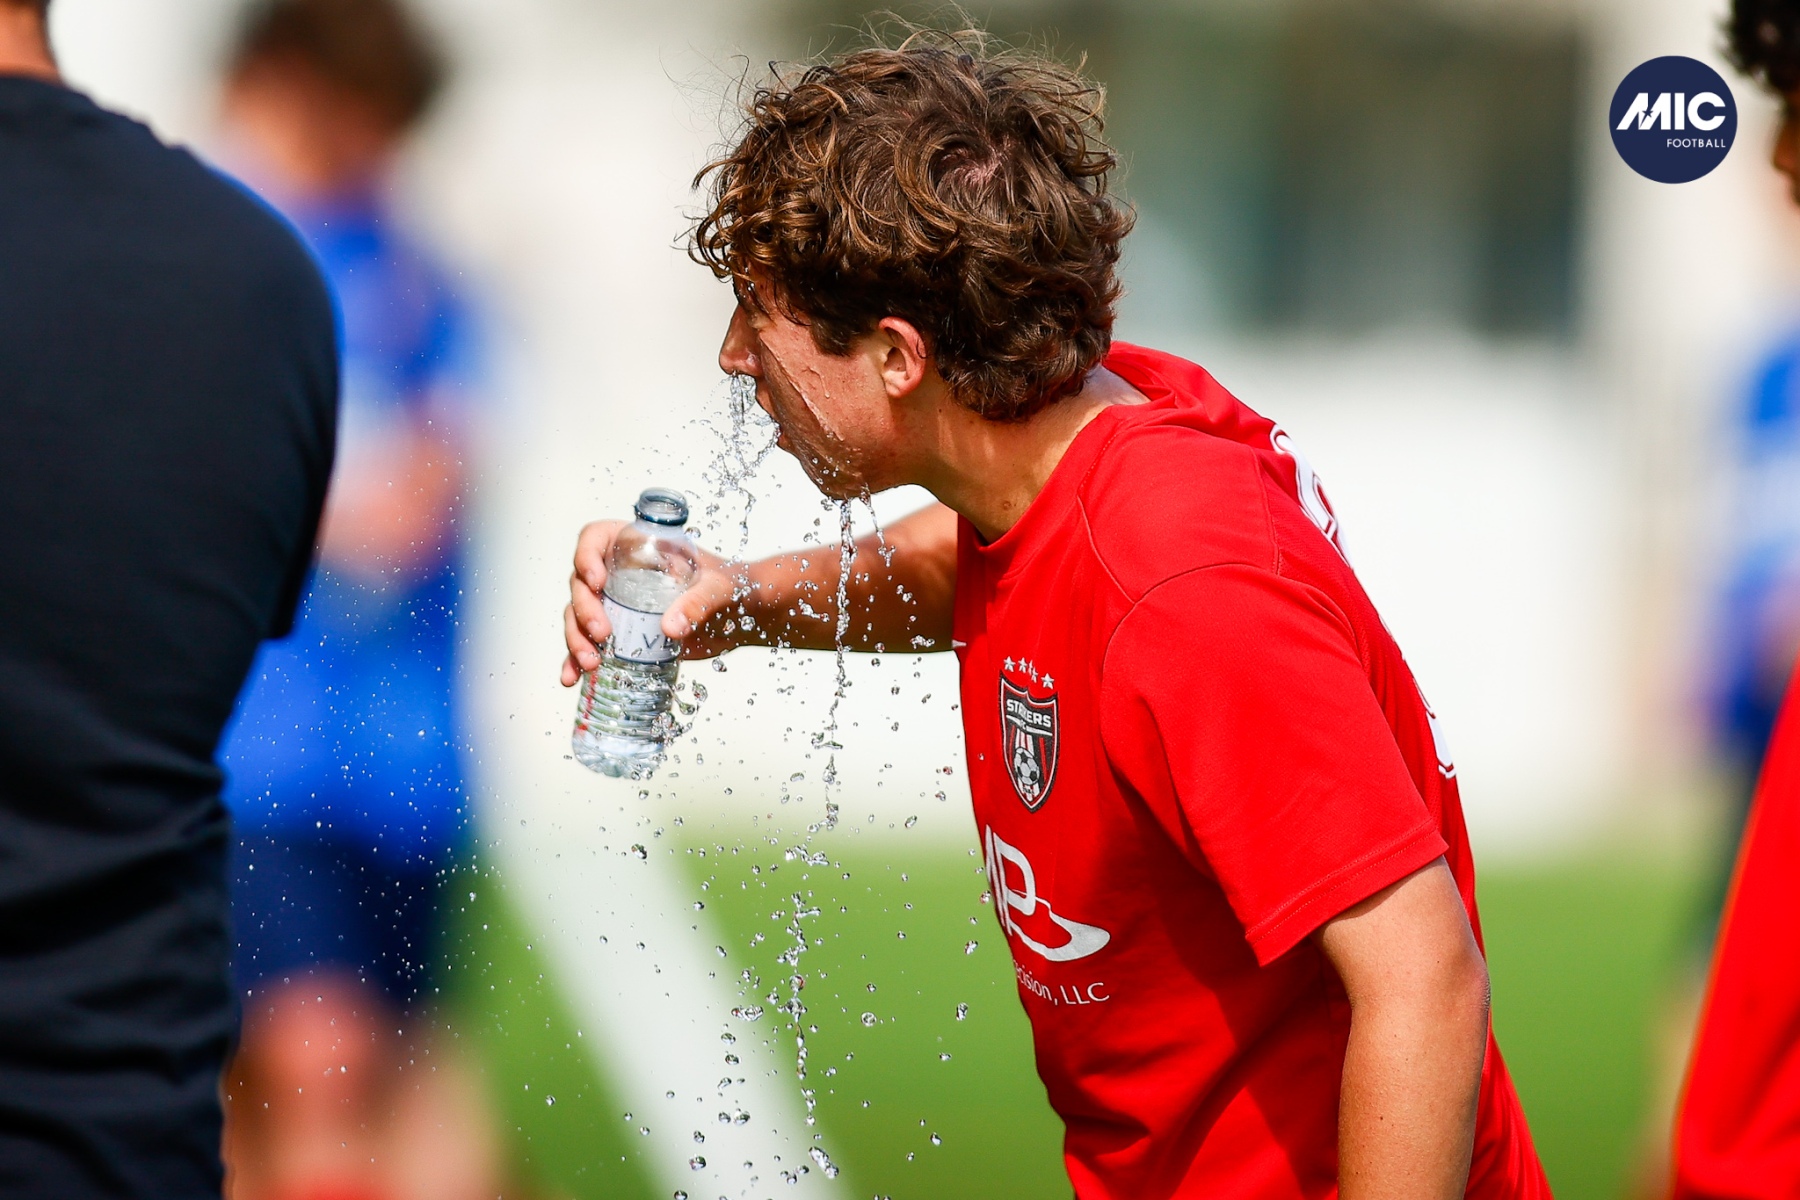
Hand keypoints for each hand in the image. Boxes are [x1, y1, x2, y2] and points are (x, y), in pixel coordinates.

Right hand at [560, 519, 746, 685]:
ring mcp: (617, 603)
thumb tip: (671, 627)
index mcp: (638, 545)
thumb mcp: (718, 588)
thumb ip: (698, 602)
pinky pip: (589, 643)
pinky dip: (576, 660)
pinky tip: (573, 677)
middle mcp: (620, 572)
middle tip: (603, 634)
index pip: (595, 538)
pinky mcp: (622, 632)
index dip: (586, 556)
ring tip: (592, 663)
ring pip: (579, 615)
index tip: (597, 582)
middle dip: (584, 610)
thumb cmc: (731, 587)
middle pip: (581, 583)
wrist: (742, 615)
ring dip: (576, 638)